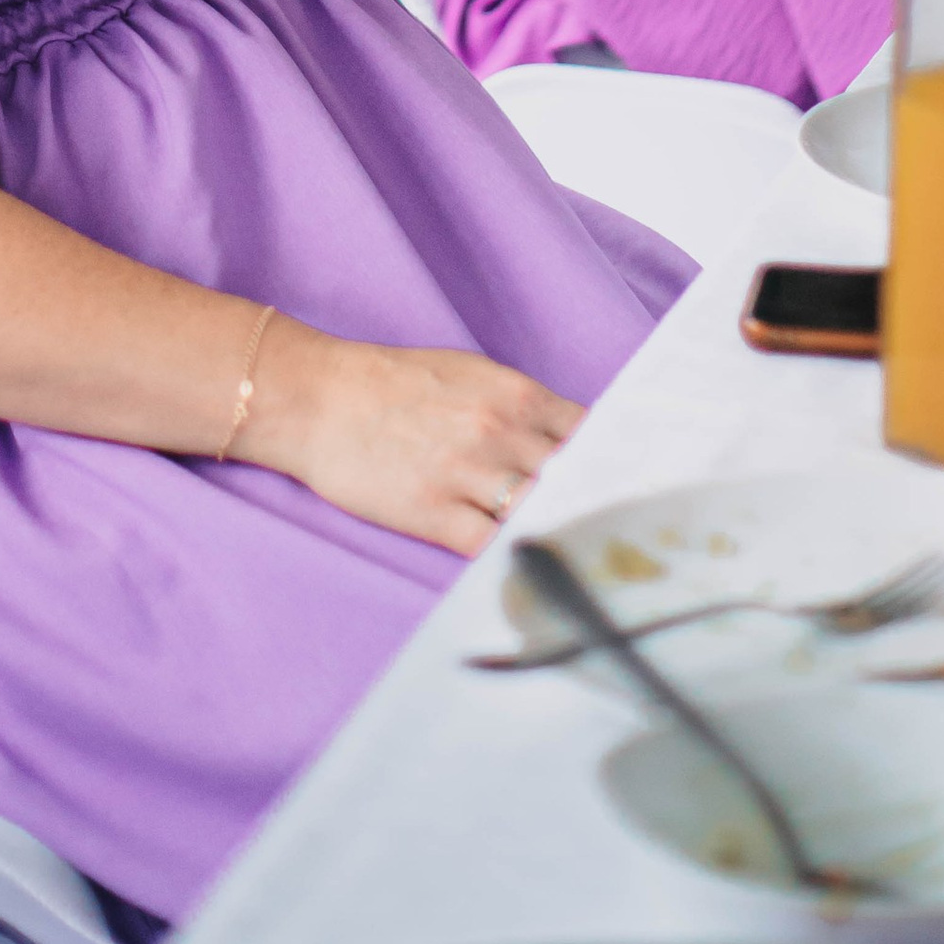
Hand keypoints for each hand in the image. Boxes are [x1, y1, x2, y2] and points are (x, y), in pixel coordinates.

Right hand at [240, 319, 583, 555]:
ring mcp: (468, 475)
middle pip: (576, 482)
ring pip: (540, 517)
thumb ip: (521, 407)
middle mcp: (500, 432)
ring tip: (572, 559)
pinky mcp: (435, 515)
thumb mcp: (469, 373)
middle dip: (590, 506)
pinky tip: (522, 569)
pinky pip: (494, 549)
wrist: (319, 398)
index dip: (610, 465)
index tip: (624, 489)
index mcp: (514, 394)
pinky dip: (513, 561)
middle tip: (612, 536)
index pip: (592, 437)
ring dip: (555, 536)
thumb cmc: (392, 383)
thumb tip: (569, 442)